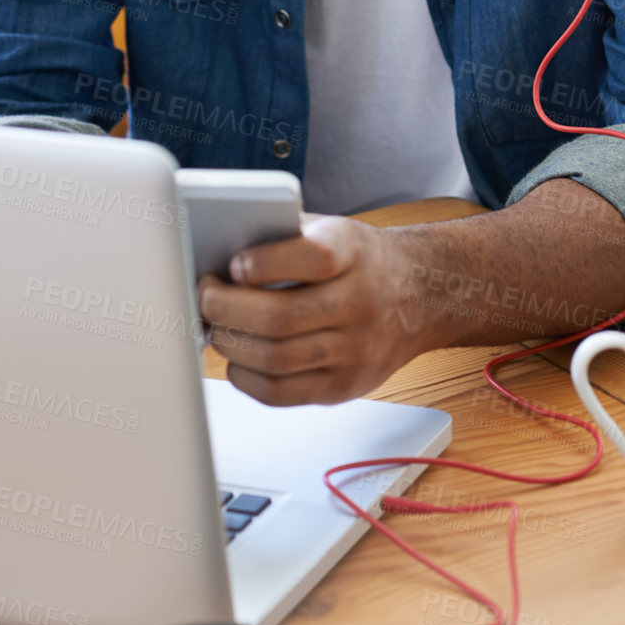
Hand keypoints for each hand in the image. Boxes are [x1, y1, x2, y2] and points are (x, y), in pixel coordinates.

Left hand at [197, 213, 423, 404]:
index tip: (234, 263)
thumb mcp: (331, 230)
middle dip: (226, 308)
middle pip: (280, 317)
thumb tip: (219, 253)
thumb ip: (284, 237)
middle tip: (206, 297)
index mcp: (353, 252)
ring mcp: (355, 350)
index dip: (263, 263)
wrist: (418, 295)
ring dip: (230, 343)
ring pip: (275, 358)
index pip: (310, 258)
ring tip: (216, 327)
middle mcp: (360, 301)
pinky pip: (281, 393)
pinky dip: (246, 377)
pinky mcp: (344, 386)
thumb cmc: (359, 260)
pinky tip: (238, 358)